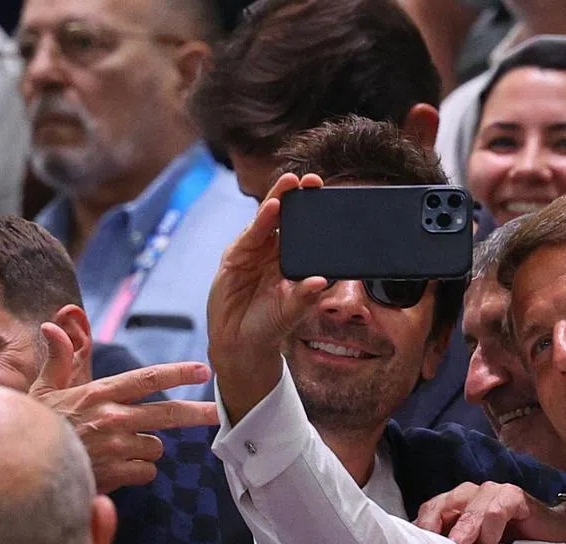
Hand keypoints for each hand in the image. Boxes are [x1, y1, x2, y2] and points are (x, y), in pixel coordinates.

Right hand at [29, 322, 218, 493]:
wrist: (26, 467)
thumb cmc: (37, 425)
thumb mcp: (43, 389)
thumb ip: (58, 360)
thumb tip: (53, 326)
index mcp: (100, 394)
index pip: (147, 378)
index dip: (178, 373)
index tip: (203, 369)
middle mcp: (113, 418)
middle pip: (168, 413)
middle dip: (198, 412)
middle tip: (219, 412)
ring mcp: (117, 447)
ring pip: (156, 447)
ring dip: (146, 449)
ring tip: (118, 449)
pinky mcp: (117, 473)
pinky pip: (147, 471)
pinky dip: (137, 472)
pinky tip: (117, 469)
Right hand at [206, 172, 327, 422]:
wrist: (240, 342)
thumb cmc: (271, 325)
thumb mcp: (292, 311)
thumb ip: (305, 296)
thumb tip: (321, 281)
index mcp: (294, 261)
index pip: (307, 232)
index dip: (315, 213)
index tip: (329, 197)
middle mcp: (275, 252)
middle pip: (288, 218)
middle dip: (297, 197)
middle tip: (311, 180)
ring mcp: (255, 252)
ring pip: (268, 220)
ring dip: (279, 200)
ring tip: (291, 184)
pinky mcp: (236, 257)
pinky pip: (251, 236)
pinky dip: (261, 222)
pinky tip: (272, 208)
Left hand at [414, 481, 565, 543]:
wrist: (552, 533)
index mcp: (455, 506)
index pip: (428, 512)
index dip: (420, 531)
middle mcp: (469, 495)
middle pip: (441, 506)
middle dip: (434, 530)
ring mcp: (492, 492)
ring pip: (469, 507)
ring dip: (463, 530)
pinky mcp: (513, 496)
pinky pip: (496, 509)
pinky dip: (490, 527)